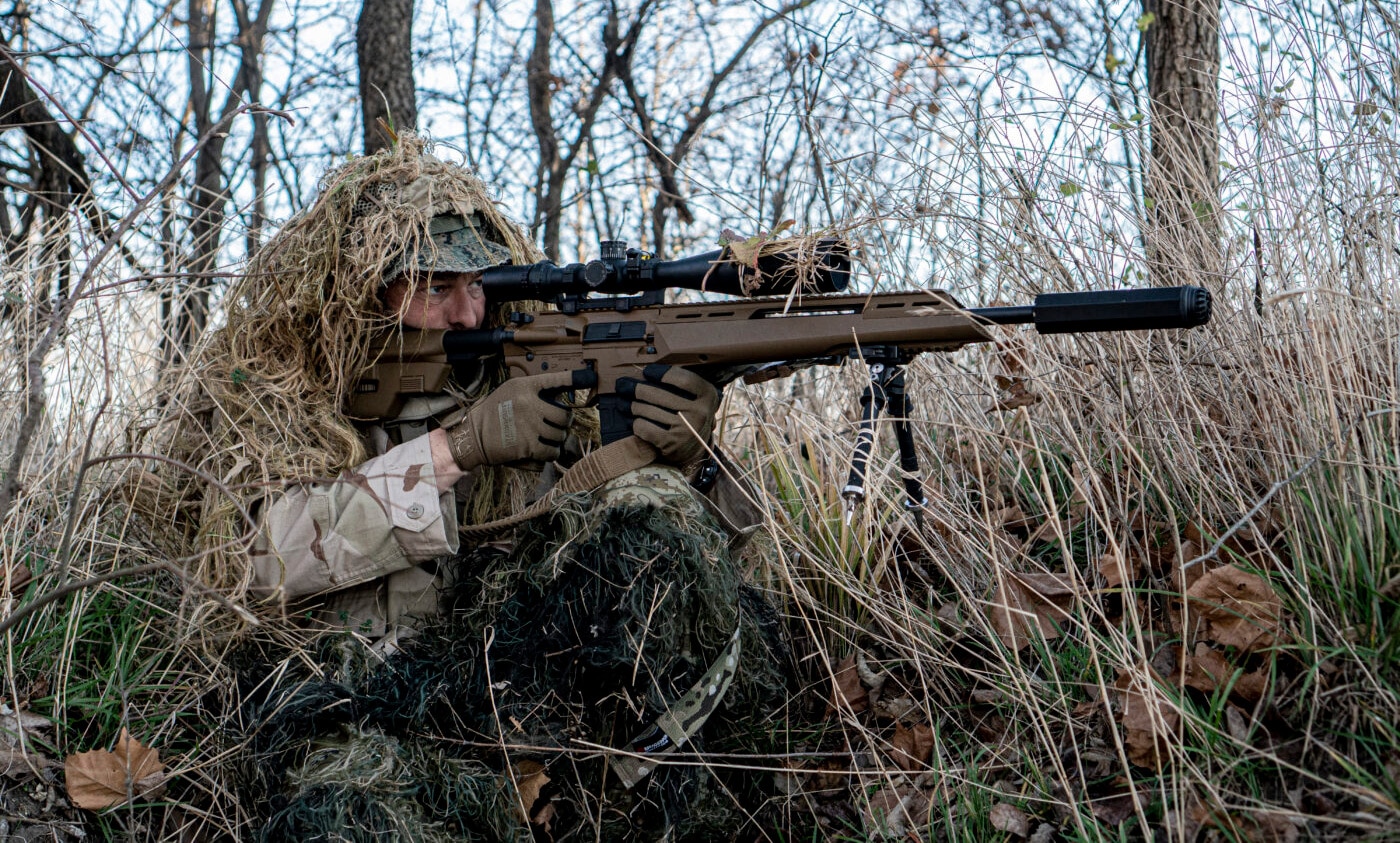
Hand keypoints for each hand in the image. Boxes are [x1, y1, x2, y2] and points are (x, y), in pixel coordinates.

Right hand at [445, 371, 574, 469]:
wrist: (473, 437)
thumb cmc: (492, 413)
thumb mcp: (509, 392)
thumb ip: (532, 391)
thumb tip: (558, 398)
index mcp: (524, 387)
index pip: (555, 380)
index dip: (574, 379)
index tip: (588, 377)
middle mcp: (529, 404)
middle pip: (564, 416)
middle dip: (564, 422)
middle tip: (557, 425)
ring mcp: (530, 426)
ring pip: (561, 435)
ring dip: (557, 439)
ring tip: (547, 438)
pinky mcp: (528, 446)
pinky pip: (552, 452)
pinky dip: (551, 453)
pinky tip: (544, 450)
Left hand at [620, 364, 719, 465]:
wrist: (696, 451)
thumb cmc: (690, 417)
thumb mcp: (696, 399)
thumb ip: (682, 385)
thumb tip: (646, 373)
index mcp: (708, 395)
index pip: (683, 379)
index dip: (661, 373)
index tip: (647, 371)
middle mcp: (700, 412)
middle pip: (659, 395)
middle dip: (636, 389)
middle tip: (622, 385)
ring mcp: (686, 429)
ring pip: (648, 411)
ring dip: (631, 406)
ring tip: (622, 403)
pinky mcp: (672, 443)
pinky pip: (645, 428)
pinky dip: (636, 423)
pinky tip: (632, 421)